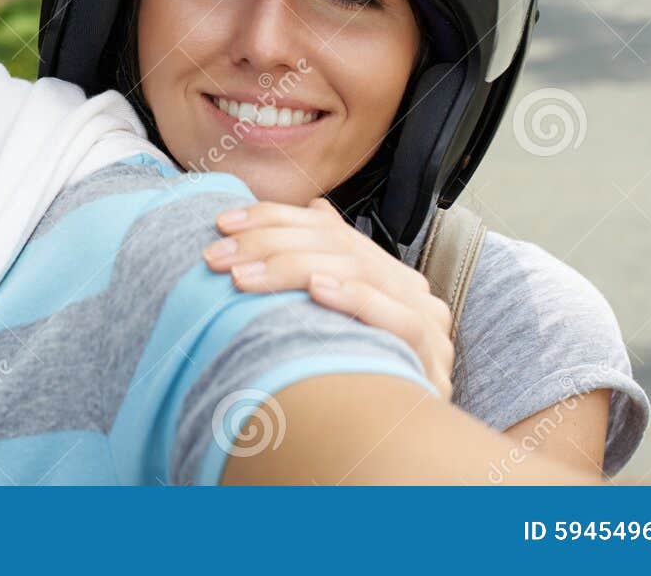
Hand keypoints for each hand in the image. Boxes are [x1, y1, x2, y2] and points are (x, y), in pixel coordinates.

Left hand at [202, 197, 455, 399]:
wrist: (403, 443)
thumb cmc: (359, 375)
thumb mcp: (334, 316)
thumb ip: (327, 264)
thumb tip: (314, 208)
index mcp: (385, 272)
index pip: (325, 227)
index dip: (272, 219)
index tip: (222, 226)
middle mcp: (407, 287)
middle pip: (336, 244)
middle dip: (268, 245)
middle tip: (218, 258)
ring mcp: (425, 320)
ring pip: (359, 270)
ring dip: (293, 269)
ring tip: (245, 277)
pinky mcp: (431, 356)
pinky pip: (398, 319)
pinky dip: (356, 298)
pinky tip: (317, 289)